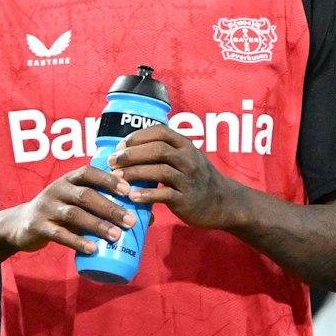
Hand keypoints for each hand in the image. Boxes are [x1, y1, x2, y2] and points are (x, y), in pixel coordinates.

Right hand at [3, 163, 137, 255]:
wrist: (22, 225)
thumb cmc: (63, 212)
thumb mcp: (81, 204)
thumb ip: (108, 207)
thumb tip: (150, 218)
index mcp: (69, 180)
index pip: (89, 172)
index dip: (109, 179)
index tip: (130, 190)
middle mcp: (57, 189)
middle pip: (86, 195)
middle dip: (110, 207)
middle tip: (131, 220)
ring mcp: (46, 208)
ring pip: (74, 214)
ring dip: (97, 225)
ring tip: (117, 235)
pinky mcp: (38, 226)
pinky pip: (59, 234)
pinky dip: (77, 241)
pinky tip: (93, 249)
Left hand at [109, 125, 241, 230]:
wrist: (223, 202)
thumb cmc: (197, 179)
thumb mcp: (187, 158)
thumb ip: (165, 151)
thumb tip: (128, 149)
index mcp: (186, 146)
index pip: (160, 132)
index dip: (138, 136)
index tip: (121, 145)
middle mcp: (189, 159)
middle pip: (158, 149)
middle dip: (131, 154)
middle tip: (113, 161)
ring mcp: (189, 179)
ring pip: (160, 171)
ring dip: (135, 172)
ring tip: (117, 177)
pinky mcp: (187, 199)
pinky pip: (164, 195)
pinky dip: (146, 195)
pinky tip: (132, 196)